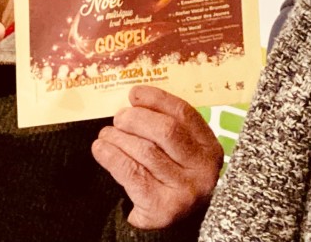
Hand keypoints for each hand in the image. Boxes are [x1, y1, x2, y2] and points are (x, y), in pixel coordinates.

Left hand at [91, 86, 223, 228]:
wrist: (173, 217)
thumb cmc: (173, 175)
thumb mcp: (181, 150)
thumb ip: (166, 124)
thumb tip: (134, 99)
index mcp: (208, 147)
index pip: (184, 113)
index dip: (157, 99)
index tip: (134, 93)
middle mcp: (201, 168)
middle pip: (165, 131)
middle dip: (136, 119)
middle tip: (118, 118)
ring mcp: (184, 190)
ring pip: (146, 152)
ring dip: (119, 138)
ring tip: (106, 134)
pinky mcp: (162, 208)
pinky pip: (132, 174)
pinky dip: (112, 158)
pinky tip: (101, 150)